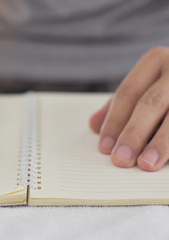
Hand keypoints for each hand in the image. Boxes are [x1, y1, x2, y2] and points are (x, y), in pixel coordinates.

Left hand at [90, 46, 168, 170]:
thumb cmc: (166, 85)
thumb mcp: (143, 86)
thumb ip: (119, 105)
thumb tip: (94, 125)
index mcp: (156, 60)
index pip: (128, 93)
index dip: (114, 121)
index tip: (105, 147)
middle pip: (151, 103)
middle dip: (134, 134)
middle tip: (121, 159)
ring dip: (162, 143)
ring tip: (147, 163)